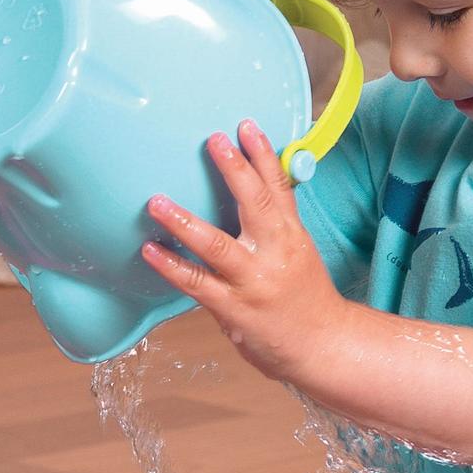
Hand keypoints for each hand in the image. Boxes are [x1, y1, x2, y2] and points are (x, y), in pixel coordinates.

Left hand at [143, 120, 357, 386]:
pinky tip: (150, 251)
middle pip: (256, 204)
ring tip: (156, 202)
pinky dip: (171, 266)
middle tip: (212, 140)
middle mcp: (274, 253)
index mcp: (292, 235)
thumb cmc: (304, 300)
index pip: (279, 187)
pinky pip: (196, 283)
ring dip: (184, 221)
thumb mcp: (298, 252)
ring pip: (217, 245)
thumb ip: (276, 223)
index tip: (246, 126)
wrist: (322, 346)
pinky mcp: (233, 309)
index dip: (263, 154)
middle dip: (234, 170)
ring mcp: (252, 281)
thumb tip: (254, 188)